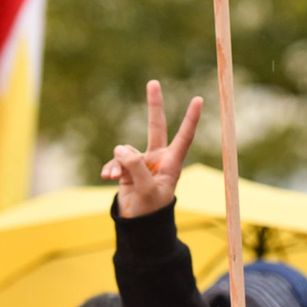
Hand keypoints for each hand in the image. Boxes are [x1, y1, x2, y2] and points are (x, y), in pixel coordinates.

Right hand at [102, 80, 203, 217]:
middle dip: (154, 105)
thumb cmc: (150, 209)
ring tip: (118, 178)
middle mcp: (158, 158)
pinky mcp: (127, 167)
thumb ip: (135, 167)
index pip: (183, 137)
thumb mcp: (146, 190)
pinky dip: (111, 168)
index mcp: (172, 163)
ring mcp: (142, 161)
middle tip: (153, 82)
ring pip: (126, 150)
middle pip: (156, 126)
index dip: (190, 119)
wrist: (137, 223)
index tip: (198, 99)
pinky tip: (108, 178)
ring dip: (119, 163)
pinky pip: (115, 160)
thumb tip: (121, 148)